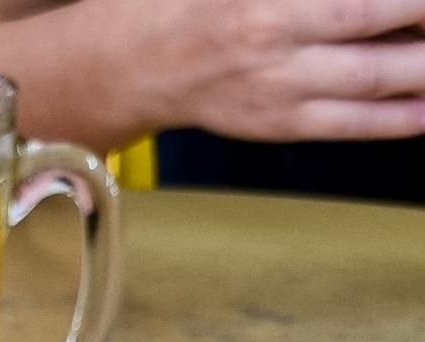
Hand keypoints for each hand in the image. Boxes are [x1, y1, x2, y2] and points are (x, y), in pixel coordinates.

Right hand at [131, 0, 424, 141]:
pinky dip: (396, 119)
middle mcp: (277, 40)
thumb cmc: (208, 3)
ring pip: (371, 79)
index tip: (424, 0)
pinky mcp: (283, 124)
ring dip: (421, 71)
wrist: (150, 62)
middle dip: (421, 20)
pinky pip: (350, 124)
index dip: (404, 0)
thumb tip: (378, 4)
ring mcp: (282, 89)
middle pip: (371, 22)